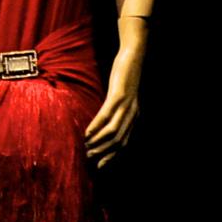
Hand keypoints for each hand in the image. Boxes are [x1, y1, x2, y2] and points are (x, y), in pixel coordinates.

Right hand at [85, 34, 144, 167]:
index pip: (124, 143)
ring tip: (87, 149)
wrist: (133, 55)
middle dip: (104, 153)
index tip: (100, 166)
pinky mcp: (118, 95)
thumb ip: (116, 110)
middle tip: (90, 160)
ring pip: (113, 132)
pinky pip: (106, 115)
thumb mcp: (122, 96)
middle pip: (119, 141)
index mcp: (134, 116)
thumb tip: (103, 123)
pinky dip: (96, 126)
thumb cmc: (125, 75)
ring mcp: (126, 105)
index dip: (112, 156)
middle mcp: (132, 114)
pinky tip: (87, 133)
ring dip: (99, 143)